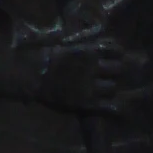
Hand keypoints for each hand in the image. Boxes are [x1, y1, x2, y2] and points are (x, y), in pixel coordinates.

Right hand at [29, 22, 152, 114]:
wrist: (33, 75)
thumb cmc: (45, 57)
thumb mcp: (66, 46)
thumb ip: (83, 47)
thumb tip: (95, 45)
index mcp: (89, 52)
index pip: (115, 50)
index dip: (118, 53)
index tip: (116, 55)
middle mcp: (94, 68)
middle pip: (118, 69)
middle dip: (116, 71)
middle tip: (112, 74)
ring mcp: (91, 86)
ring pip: (113, 88)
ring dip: (110, 88)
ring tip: (106, 89)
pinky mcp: (87, 103)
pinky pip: (107, 106)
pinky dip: (113, 107)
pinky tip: (116, 108)